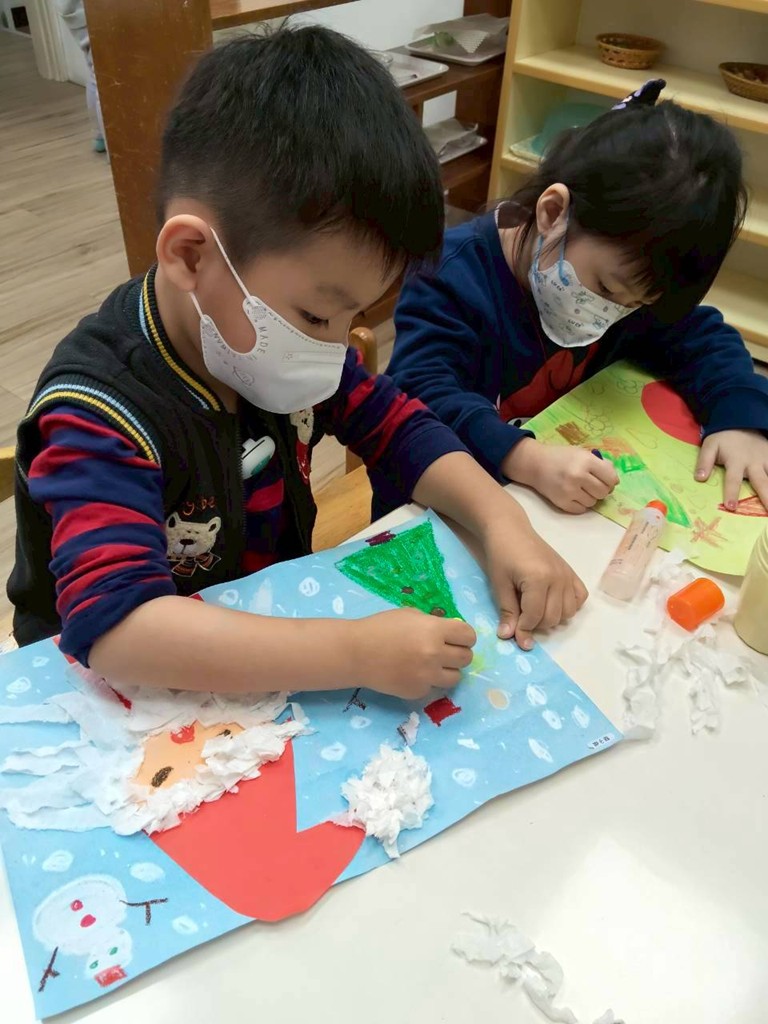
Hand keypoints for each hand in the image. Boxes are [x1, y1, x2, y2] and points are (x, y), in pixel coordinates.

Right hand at [349, 608, 476, 697]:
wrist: (356, 653)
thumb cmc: (381, 628)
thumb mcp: (410, 615)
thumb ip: (434, 623)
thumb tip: (452, 633)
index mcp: (434, 630)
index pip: (469, 635)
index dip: (465, 636)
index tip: (458, 637)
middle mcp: (435, 654)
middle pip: (466, 658)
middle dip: (459, 652)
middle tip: (446, 650)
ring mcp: (427, 675)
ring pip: (456, 677)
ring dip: (448, 669)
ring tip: (433, 664)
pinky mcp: (418, 691)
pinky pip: (434, 687)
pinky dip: (429, 680)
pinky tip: (414, 672)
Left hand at [480, 518, 588, 650]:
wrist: (511, 529)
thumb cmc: (500, 555)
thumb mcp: (499, 584)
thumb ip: (507, 611)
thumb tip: (509, 637)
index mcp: (539, 579)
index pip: (535, 616)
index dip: (523, 629)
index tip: (513, 634)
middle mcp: (558, 578)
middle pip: (553, 618)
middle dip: (536, 625)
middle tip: (520, 618)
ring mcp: (567, 575)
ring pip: (568, 613)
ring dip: (552, 618)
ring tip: (535, 610)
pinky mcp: (571, 572)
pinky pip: (580, 598)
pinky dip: (569, 606)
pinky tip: (553, 603)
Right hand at [503, 438, 618, 513]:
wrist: (535, 464)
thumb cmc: (561, 456)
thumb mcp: (582, 453)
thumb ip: (600, 464)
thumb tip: (614, 480)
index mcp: (586, 461)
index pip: (611, 478)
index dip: (611, 480)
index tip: (606, 479)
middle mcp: (578, 476)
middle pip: (603, 492)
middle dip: (601, 489)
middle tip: (593, 484)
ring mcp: (569, 491)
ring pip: (593, 502)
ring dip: (589, 497)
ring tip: (580, 488)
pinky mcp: (561, 502)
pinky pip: (581, 510)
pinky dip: (580, 504)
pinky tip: (573, 495)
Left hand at [695, 429, 767, 510]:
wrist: (741, 421)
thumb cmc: (723, 438)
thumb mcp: (710, 446)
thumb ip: (704, 462)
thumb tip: (699, 479)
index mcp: (736, 462)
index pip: (733, 480)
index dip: (732, 493)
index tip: (732, 507)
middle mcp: (754, 463)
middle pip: (761, 482)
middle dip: (766, 497)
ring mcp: (766, 460)